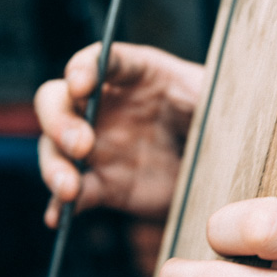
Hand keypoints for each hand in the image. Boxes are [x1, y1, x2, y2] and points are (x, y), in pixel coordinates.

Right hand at [35, 42, 203, 225]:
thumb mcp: (217, 97)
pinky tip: (59, 217)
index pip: (101, 60)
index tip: (82, 84)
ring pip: (57, 148)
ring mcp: (99, 145)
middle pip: (59, 101)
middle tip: (80, 144)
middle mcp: (106, 105)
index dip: (85, 68)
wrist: (221, 167)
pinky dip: (60, 205)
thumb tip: (204, 91)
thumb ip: (205, 92)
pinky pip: (74, 193)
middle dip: (59, 120)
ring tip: (68, 188)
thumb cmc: (218, 118)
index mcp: (136, 73)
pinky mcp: (102, 183)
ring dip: (55, 166)